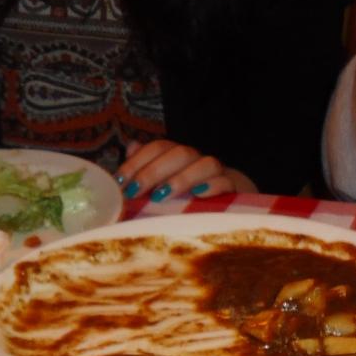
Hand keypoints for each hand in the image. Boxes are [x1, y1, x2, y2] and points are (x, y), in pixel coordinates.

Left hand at [117, 140, 258, 200]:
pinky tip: (198, 195)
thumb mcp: (164, 188)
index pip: (159, 148)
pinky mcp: (236, 189)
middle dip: (153, 171)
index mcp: (180, 159)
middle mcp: (198, 162)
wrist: (233, 208)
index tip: (120, 182)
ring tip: (161, 195)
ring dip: (181, 178)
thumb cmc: (190, 201)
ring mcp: (219, 174)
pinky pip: (227, 182)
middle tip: (134, 192)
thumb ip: (147, 168)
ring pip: (205, 164)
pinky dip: (213, 186)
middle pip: (179, 153)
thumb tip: (131, 146)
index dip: (137, 162)